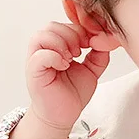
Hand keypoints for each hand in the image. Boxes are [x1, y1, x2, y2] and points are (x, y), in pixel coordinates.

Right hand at [26, 3, 119, 131]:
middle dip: (72, 35)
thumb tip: (105, 39)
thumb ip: (98, 54)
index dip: (81, 29)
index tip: (90, 43)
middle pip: (53, 25)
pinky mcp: (34, 72)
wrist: (64, 115)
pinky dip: (55, 57)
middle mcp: (44, 49)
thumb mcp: (91, 69)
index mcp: (57, 46)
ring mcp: (36, 59)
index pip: (65, 24)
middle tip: (80, 52)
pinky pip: (40, 55)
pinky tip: (64, 66)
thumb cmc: (73, 92)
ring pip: (43, 35)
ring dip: (62, 44)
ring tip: (71, 59)